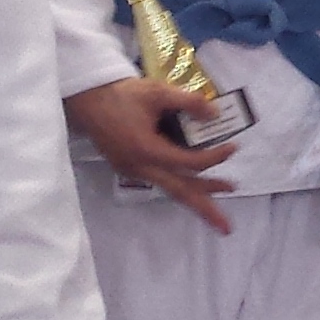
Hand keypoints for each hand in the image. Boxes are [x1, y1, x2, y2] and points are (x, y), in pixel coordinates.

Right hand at [68, 78, 240, 233]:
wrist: (86, 99)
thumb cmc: (121, 94)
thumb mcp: (157, 91)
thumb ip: (188, 102)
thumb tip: (215, 114)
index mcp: (147, 149)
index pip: (189, 162)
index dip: (214, 158)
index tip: (233, 147)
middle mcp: (140, 167)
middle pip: (179, 192)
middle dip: (205, 208)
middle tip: (227, 227)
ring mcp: (132, 171)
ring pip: (169, 189)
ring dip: (194, 198)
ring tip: (216, 212)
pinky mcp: (128, 168)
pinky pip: (159, 182)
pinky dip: (179, 186)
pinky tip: (192, 186)